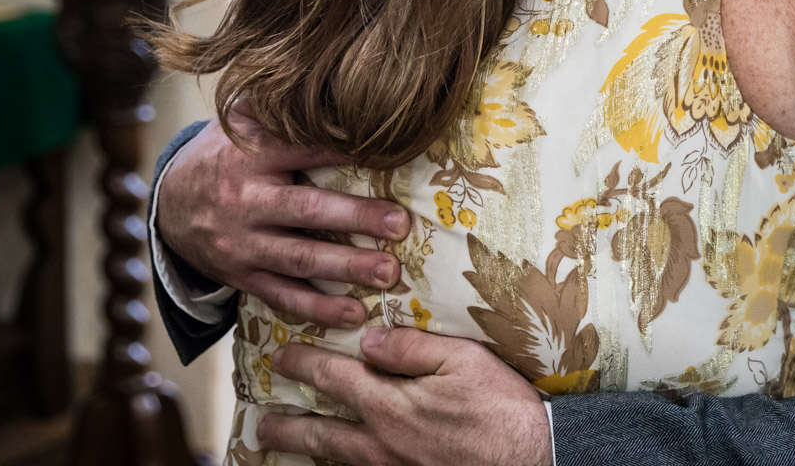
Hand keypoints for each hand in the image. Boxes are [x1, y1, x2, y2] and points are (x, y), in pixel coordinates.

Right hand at [156, 103, 410, 326]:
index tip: (389, 154)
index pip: (303, 150)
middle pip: (305, 211)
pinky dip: (317, 309)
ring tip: (389, 273)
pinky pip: (281, 295)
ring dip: (346, 268)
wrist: (169, 203)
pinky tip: (353, 314)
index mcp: (250, 156)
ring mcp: (241, 244)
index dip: (345, 151)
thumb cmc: (224, 153)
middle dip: (356, 218)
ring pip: (298, 258)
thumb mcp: (240, 119)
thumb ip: (278, 104)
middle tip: (400, 224)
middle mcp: (245, 201)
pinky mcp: (241, 276)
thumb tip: (330, 82)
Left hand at [259, 328, 551, 465]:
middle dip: (288, 424)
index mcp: (389, 405)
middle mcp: (380, 445)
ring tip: (287, 445)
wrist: (531, 460)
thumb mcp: (463, 360)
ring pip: (336, 462)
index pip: (334, 379)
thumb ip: (413, 348)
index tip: (281, 355)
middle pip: (321, 433)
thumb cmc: (501, 408)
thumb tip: (370, 340)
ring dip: (308, 451)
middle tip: (263, 420)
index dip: (304, 364)